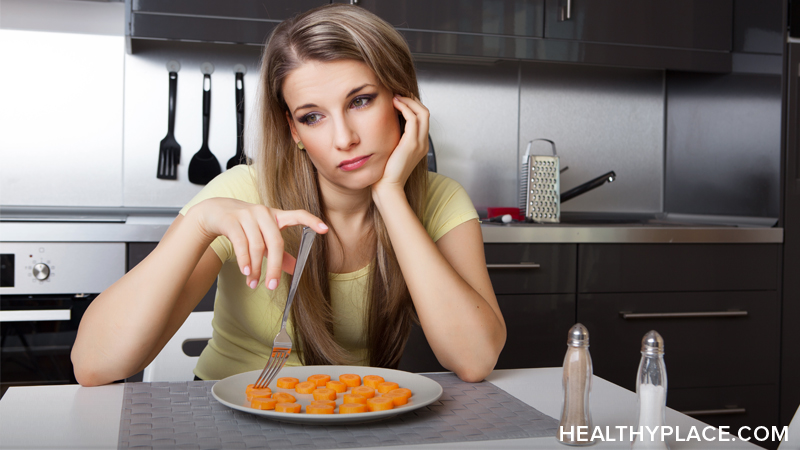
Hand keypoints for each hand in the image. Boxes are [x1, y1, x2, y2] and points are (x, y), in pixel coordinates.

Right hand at [187, 198, 327, 289]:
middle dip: (274, 267)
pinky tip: (246, 272)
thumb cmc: (244, 226)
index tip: (325, 230)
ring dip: (256, 269)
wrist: (214, 212)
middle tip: (272, 286)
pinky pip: (241, 244)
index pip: (298, 215)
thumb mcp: (263, 237)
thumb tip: (297, 268)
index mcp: (276, 216)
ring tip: (254, 283)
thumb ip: (279, 252)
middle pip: (275, 242)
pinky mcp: (231, 220)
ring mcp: (247, 215)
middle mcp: (263, 213)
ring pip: (257, 246)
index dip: (312, 221)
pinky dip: (244, 260)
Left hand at [371, 95, 429, 197]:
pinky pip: (412, 118)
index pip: (422, 119)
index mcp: (419, 145)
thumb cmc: (385, 173)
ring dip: (408, 101)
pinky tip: (394, 104)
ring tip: (395, 97)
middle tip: (398, 94)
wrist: (388, 188)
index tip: (399, 100)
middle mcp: (422, 143)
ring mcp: (419, 143)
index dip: (412, 106)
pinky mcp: (411, 143)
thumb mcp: (391, 152)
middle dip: (412, 100)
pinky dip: (404, 107)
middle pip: (425, 112)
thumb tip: (384, 126)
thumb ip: (393, 139)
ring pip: (422, 112)